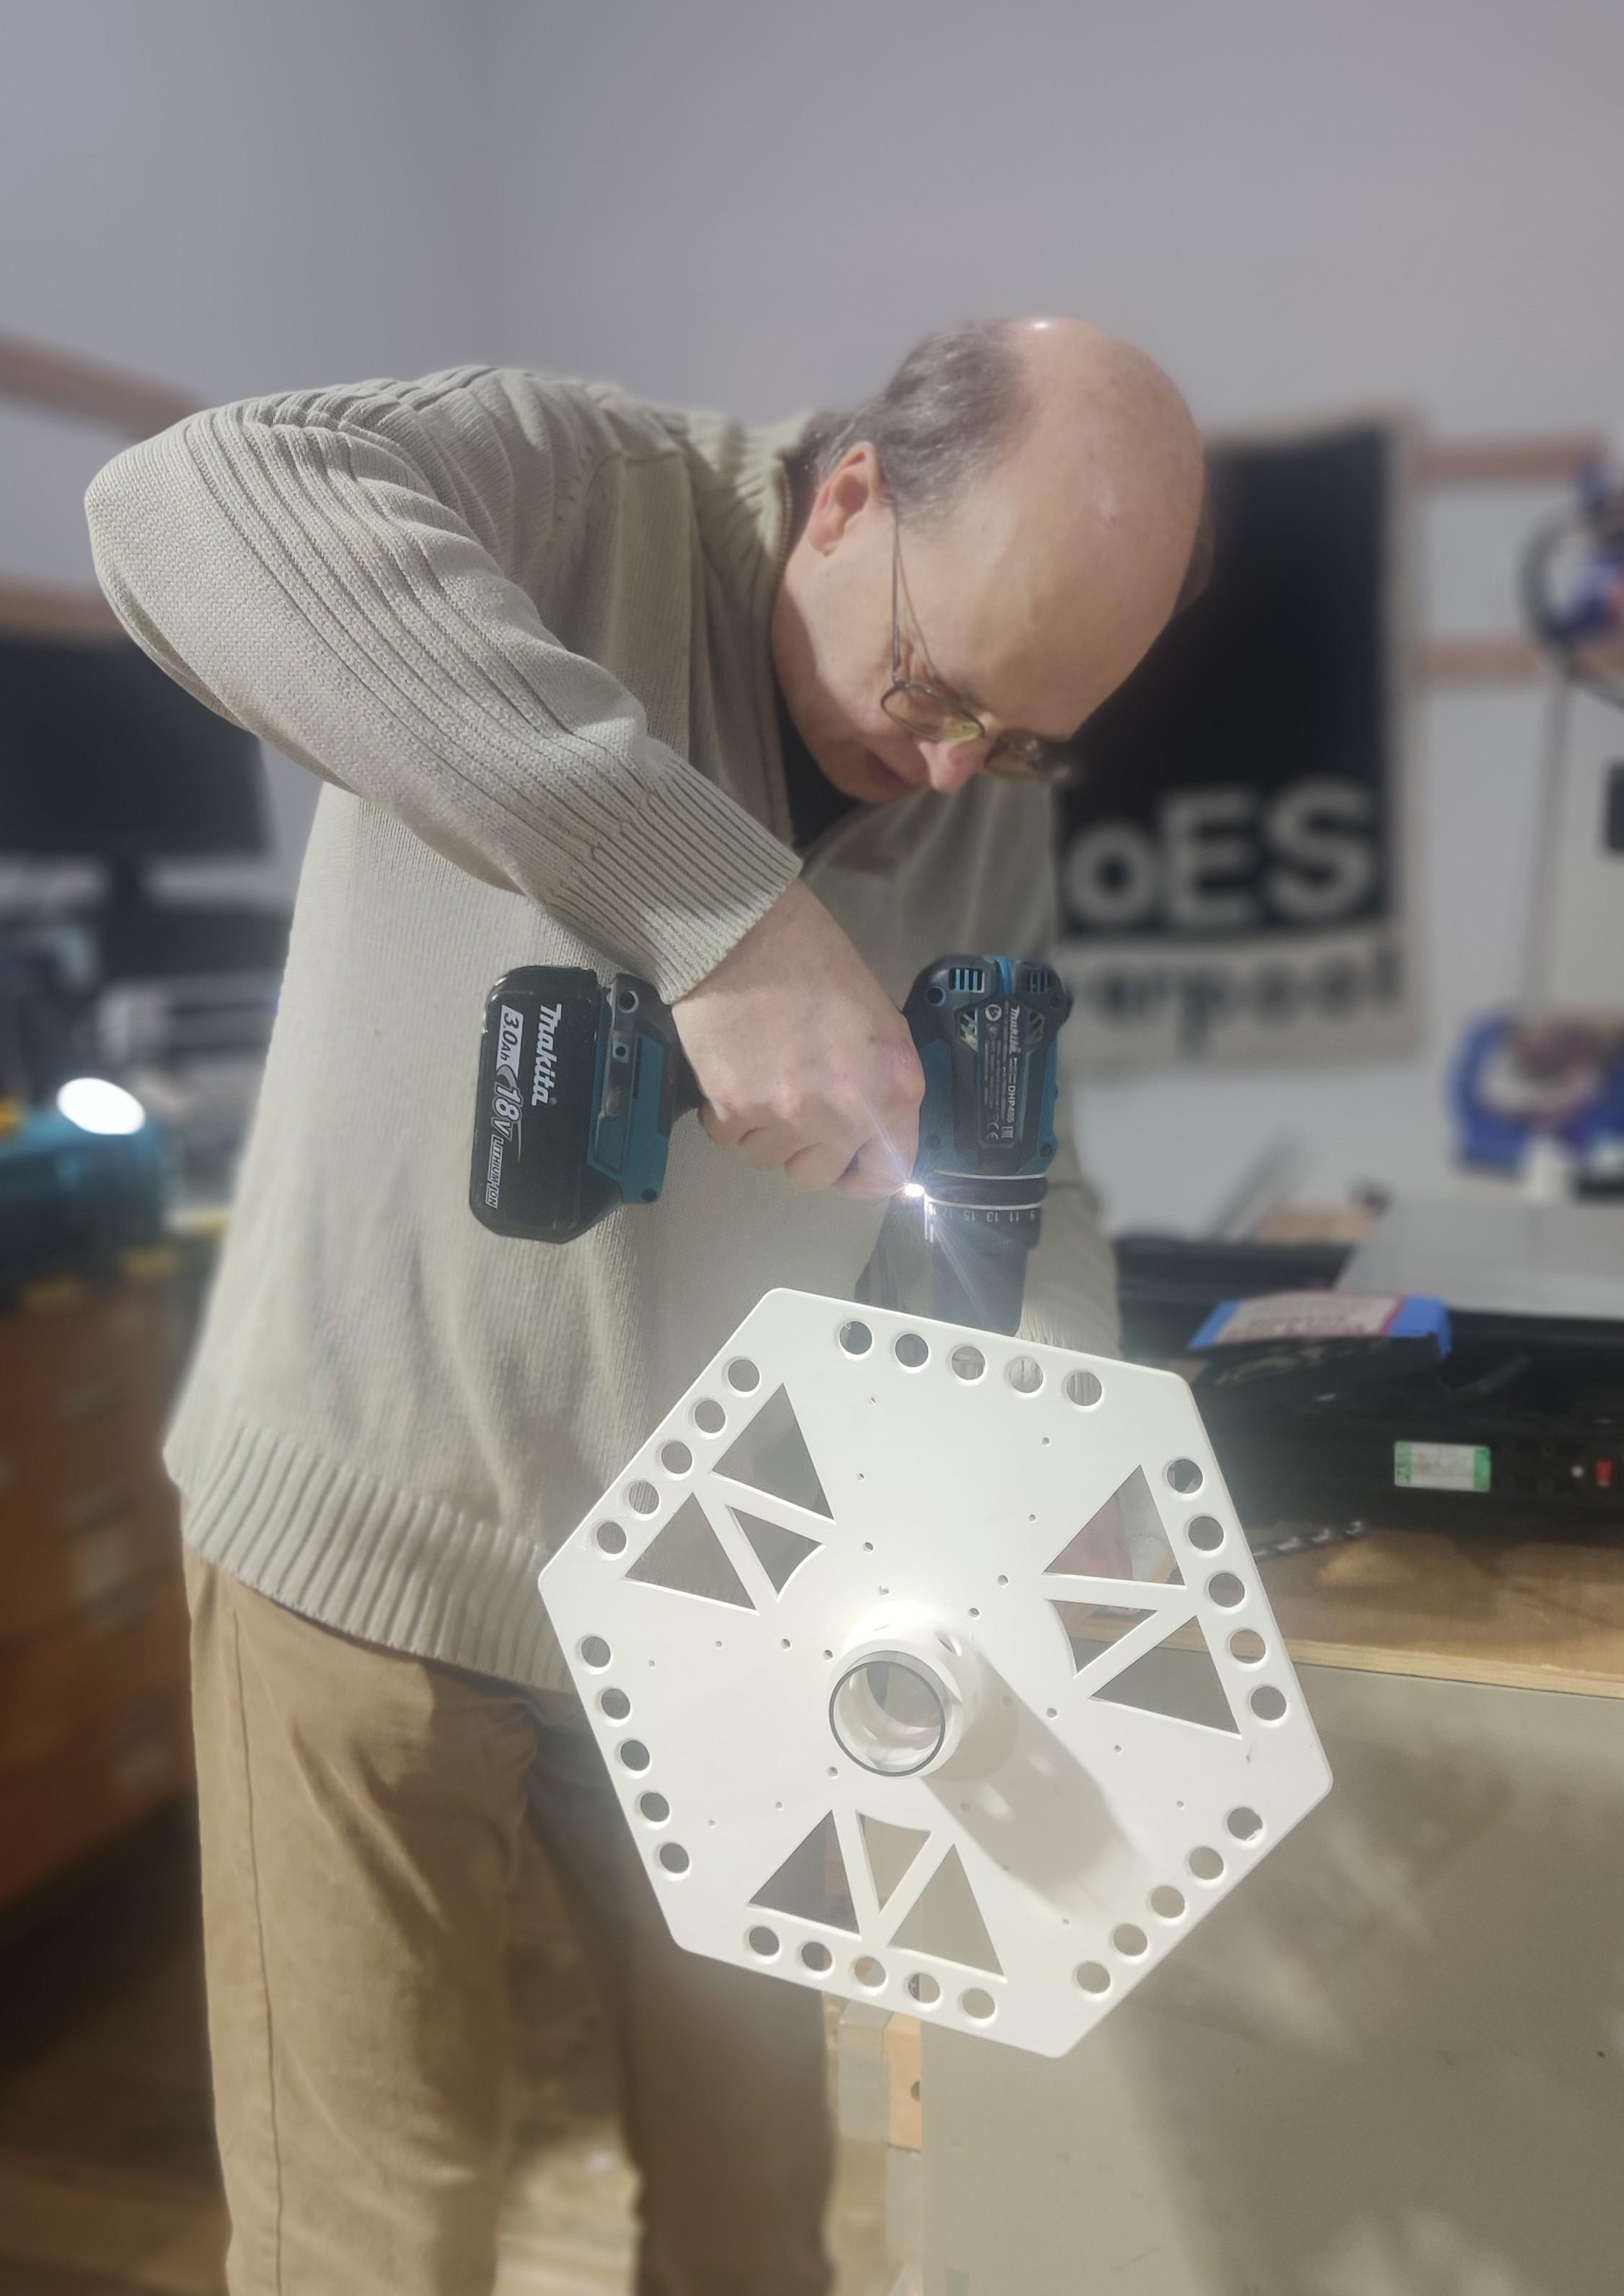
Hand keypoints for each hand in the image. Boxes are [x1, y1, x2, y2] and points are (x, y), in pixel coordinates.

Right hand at [672, 881, 922, 1198]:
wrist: (747, 932)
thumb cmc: (817, 963)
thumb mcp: (879, 1021)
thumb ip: (881, 1083)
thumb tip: (871, 1129)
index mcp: (892, 1089)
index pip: (888, 1172)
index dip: (864, 1175)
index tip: (847, 1167)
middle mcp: (844, 1112)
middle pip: (817, 1175)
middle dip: (804, 1150)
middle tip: (793, 1108)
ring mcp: (786, 1113)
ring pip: (767, 1158)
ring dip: (762, 1129)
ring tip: (760, 1077)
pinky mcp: (733, 1107)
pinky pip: (726, 1137)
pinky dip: (726, 1114)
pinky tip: (733, 1072)